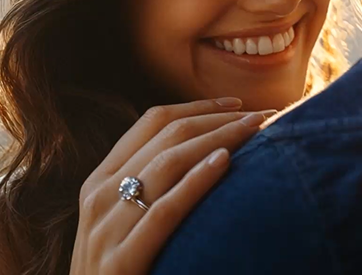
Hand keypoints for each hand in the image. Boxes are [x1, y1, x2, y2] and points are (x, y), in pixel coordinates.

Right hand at [69, 98, 273, 274]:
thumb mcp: (118, 224)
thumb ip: (143, 190)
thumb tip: (198, 157)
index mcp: (98, 181)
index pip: (151, 123)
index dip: (197, 106)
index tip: (237, 104)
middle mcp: (99, 195)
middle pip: (166, 136)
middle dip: (217, 119)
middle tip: (262, 114)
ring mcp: (106, 227)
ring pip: (167, 164)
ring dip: (218, 139)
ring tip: (256, 131)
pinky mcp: (122, 261)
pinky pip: (164, 211)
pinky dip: (196, 182)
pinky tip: (224, 163)